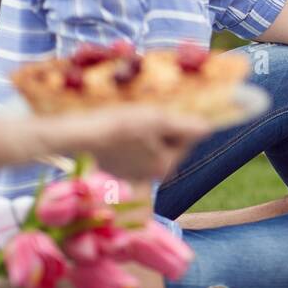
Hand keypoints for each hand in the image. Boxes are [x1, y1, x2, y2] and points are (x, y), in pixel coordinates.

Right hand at [45, 106, 207, 180]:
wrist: (79, 135)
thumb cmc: (120, 125)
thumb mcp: (158, 119)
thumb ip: (187, 126)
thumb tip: (209, 128)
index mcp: (164, 167)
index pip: (185, 138)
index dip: (176, 120)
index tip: (159, 110)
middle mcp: (150, 177)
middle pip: (168, 142)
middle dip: (160, 126)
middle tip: (143, 113)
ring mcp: (131, 174)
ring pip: (149, 144)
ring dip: (144, 130)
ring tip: (128, 119)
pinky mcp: (114, 168)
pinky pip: (131, 149)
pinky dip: (128, 138)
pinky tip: (116, 128)